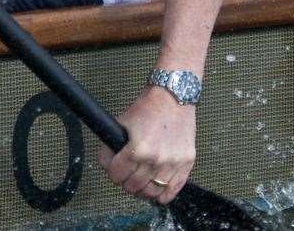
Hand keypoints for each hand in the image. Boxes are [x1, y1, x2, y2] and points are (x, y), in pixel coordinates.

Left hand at [98, 85, 196, 205]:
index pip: (116, 175)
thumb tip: (106, 163)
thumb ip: (111, 145)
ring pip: (151, 193)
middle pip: (132, 187)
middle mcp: (156, 160)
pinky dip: (161, 195)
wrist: (173, 98)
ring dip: (141, 190)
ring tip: (140, 181)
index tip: (114, 168)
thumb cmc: (148, 107)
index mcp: (138, 150)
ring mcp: (173, 164)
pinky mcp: (186, 164)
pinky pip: (171, 192)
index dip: (112, 171)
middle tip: (126, 173)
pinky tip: (155, 189)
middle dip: (125, 180)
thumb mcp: (121, 123)